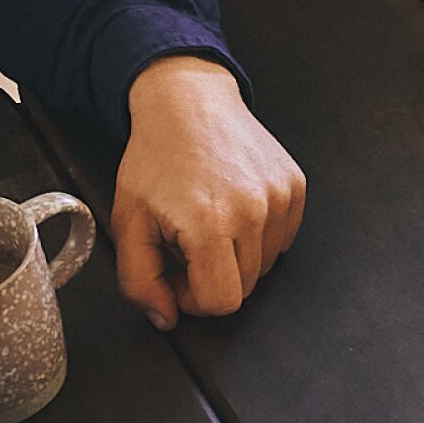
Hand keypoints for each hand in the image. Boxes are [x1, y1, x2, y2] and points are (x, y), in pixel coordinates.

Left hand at [112, 56, 305, 329]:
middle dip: (212, 276)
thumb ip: (139, 280)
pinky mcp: (296, 188)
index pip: (221, 301)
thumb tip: (167, 319)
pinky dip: (258, 236)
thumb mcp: (128, 221)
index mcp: (210, 224)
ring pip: (265, 265)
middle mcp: (254, 213)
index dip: (193, 298)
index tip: (175, 272)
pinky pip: (282, 239)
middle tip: (185, 245)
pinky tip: (234, 208)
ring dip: (236, 257)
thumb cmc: (155, 159)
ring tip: (210, 222)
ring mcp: (281, 199)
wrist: (189, 103)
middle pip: (244, 287)